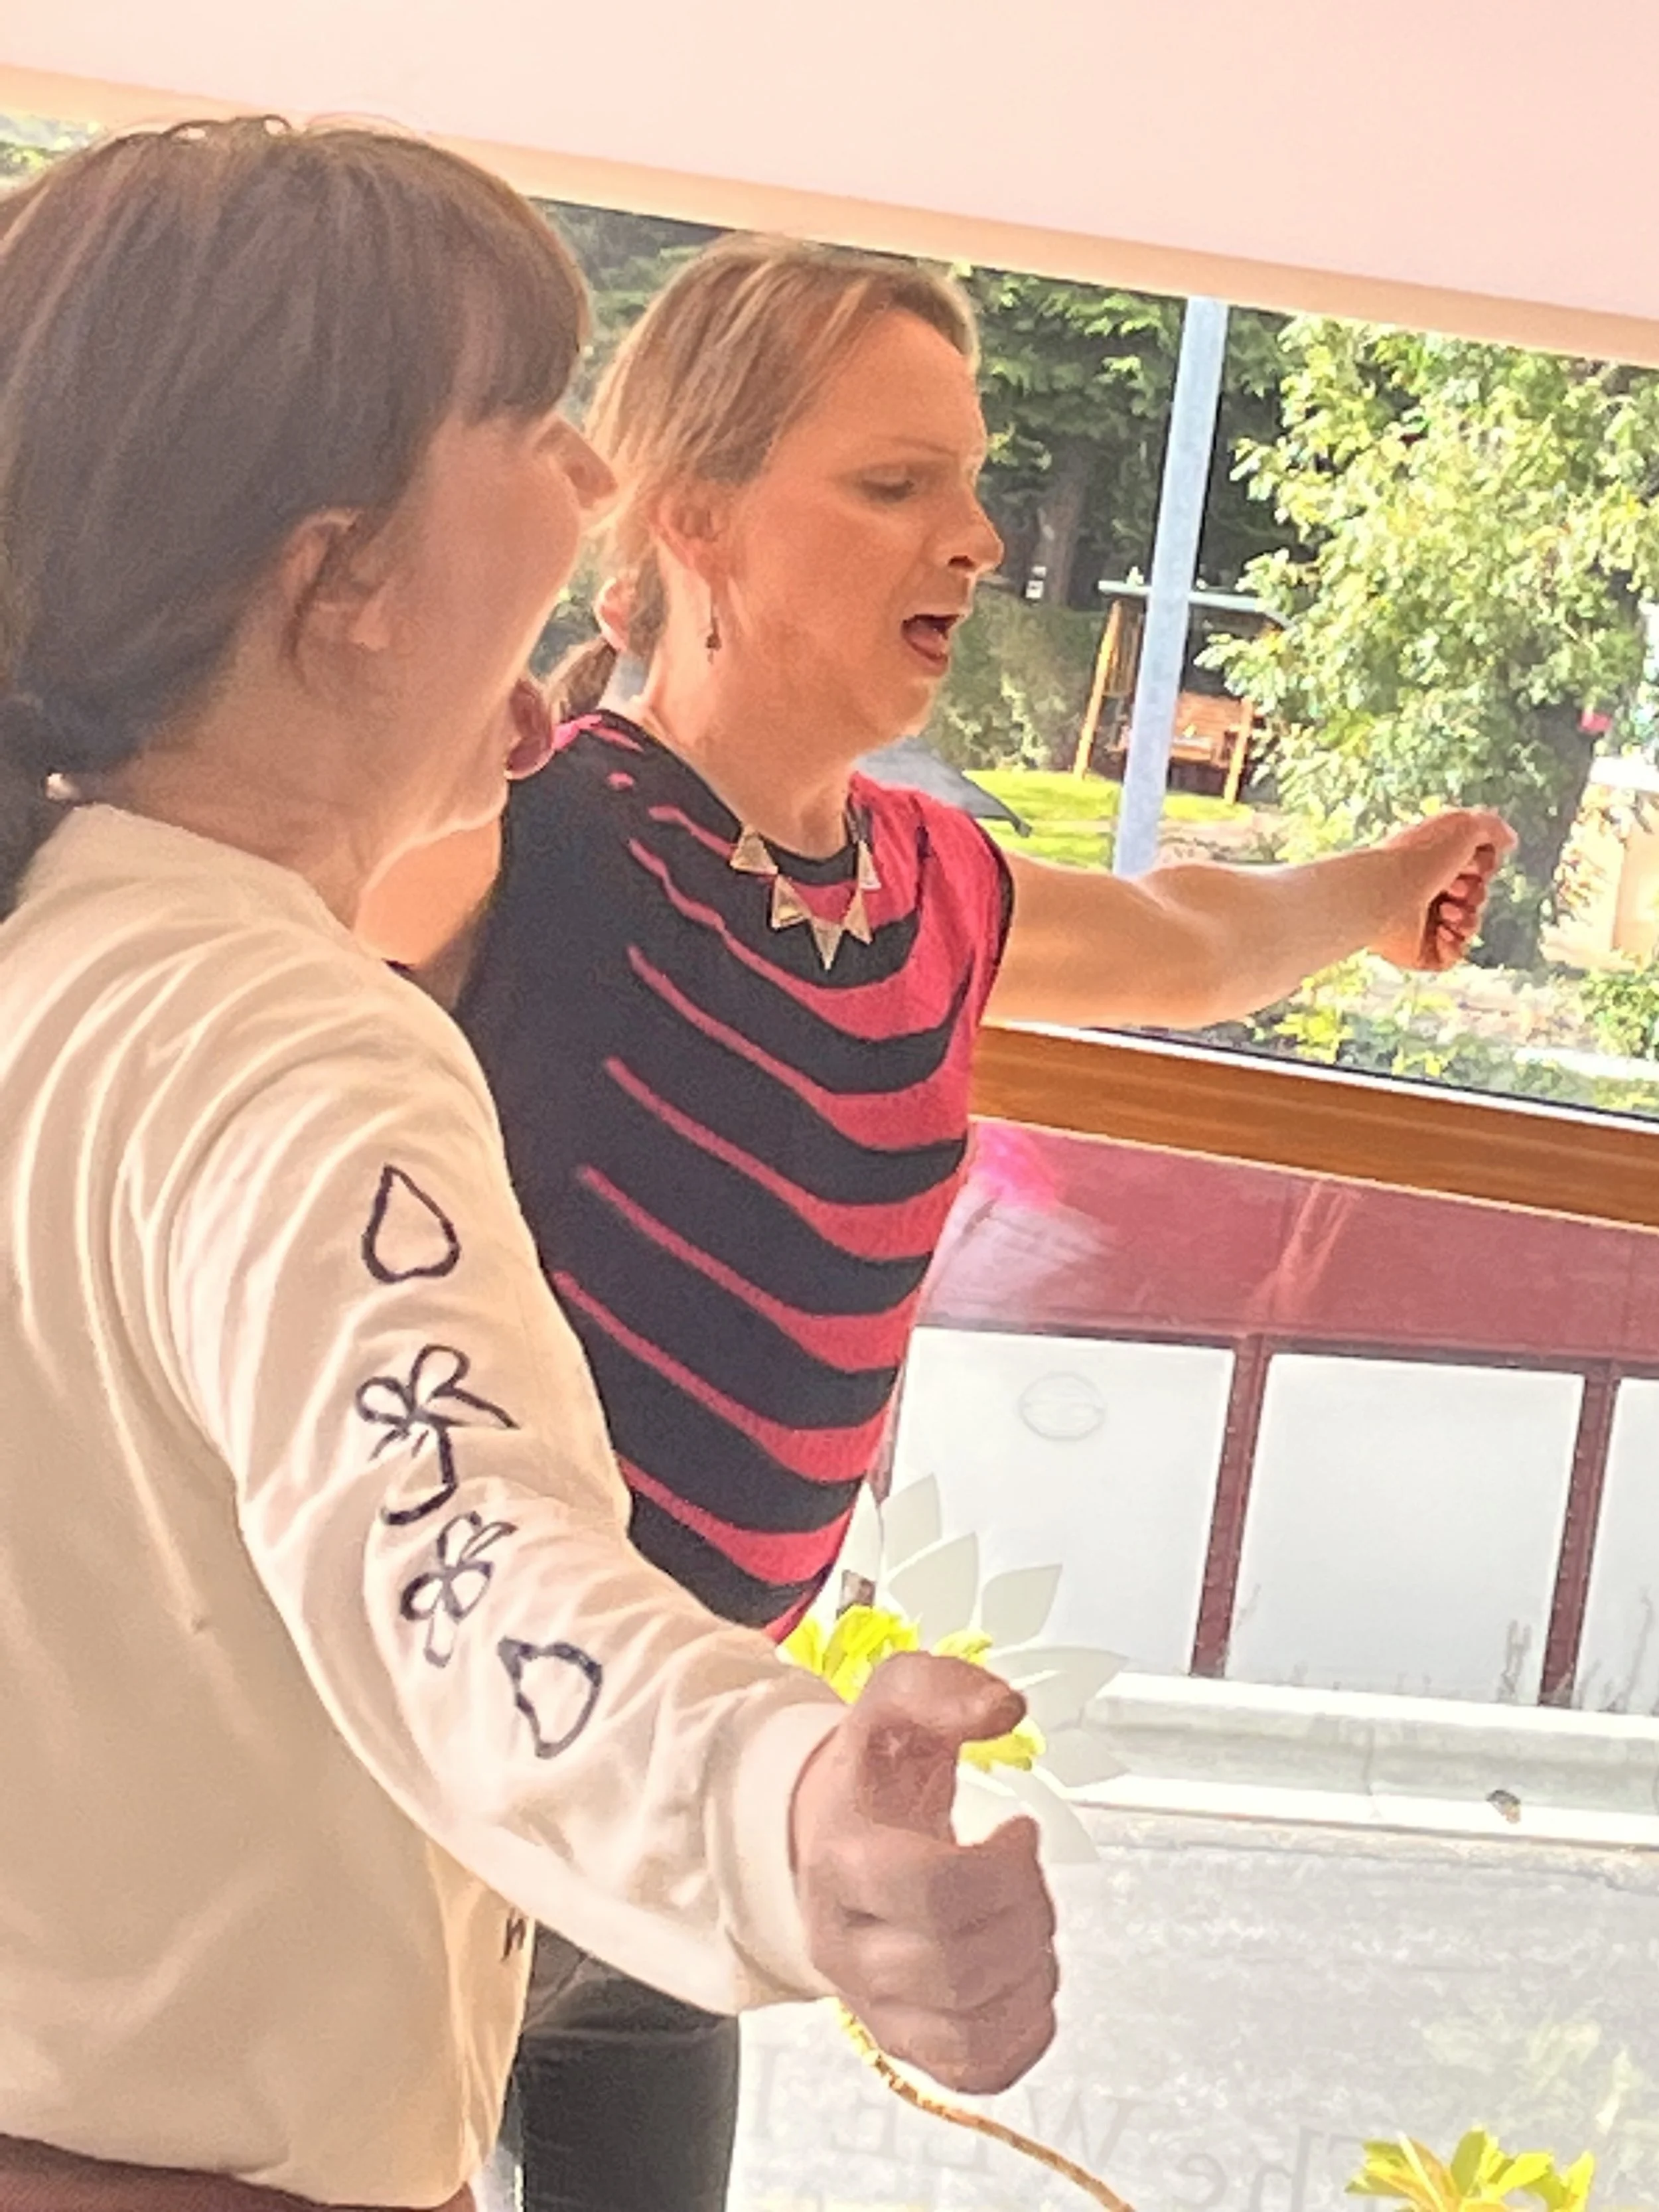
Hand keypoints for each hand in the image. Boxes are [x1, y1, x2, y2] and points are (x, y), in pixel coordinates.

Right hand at [789, 1652, 1057, 2094]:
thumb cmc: (868, 1776)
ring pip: (974, 2029)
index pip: (936, 1891)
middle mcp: (846, 1946)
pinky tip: (1025, 1977)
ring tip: (1024, 1920)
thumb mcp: (893, 1704)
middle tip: (1026, 1873)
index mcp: (841, 1862)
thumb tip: (1002, 1709)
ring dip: (1031, 1972)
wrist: (820, 1833)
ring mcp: (872, 2003)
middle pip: (962, 1965)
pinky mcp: (904, 2040)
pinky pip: (978, 2072)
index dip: (1004, 1866)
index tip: (1018, 1831)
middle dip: (1025, 1914)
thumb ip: (943, 1689)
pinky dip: (1026, 2034)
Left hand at [1366, 808, 1516, 970]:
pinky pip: (1455, 955)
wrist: (1384, 894)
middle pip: (1478, 897)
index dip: (1483, 866)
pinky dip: (1455, 944)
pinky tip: (1442, 932)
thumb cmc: (1420, 856)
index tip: (1469, 862)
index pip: (1479, 869)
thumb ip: (1491, 827)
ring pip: (1470, 926)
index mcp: (1433, 862)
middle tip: (1451, 887)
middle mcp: (1427, 890)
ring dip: (1467, 918)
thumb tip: (1509, 841)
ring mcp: (1422, 923)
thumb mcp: (1464, 825)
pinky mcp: (1419, 951)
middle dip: (1475, 892)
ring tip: (1445, 910)